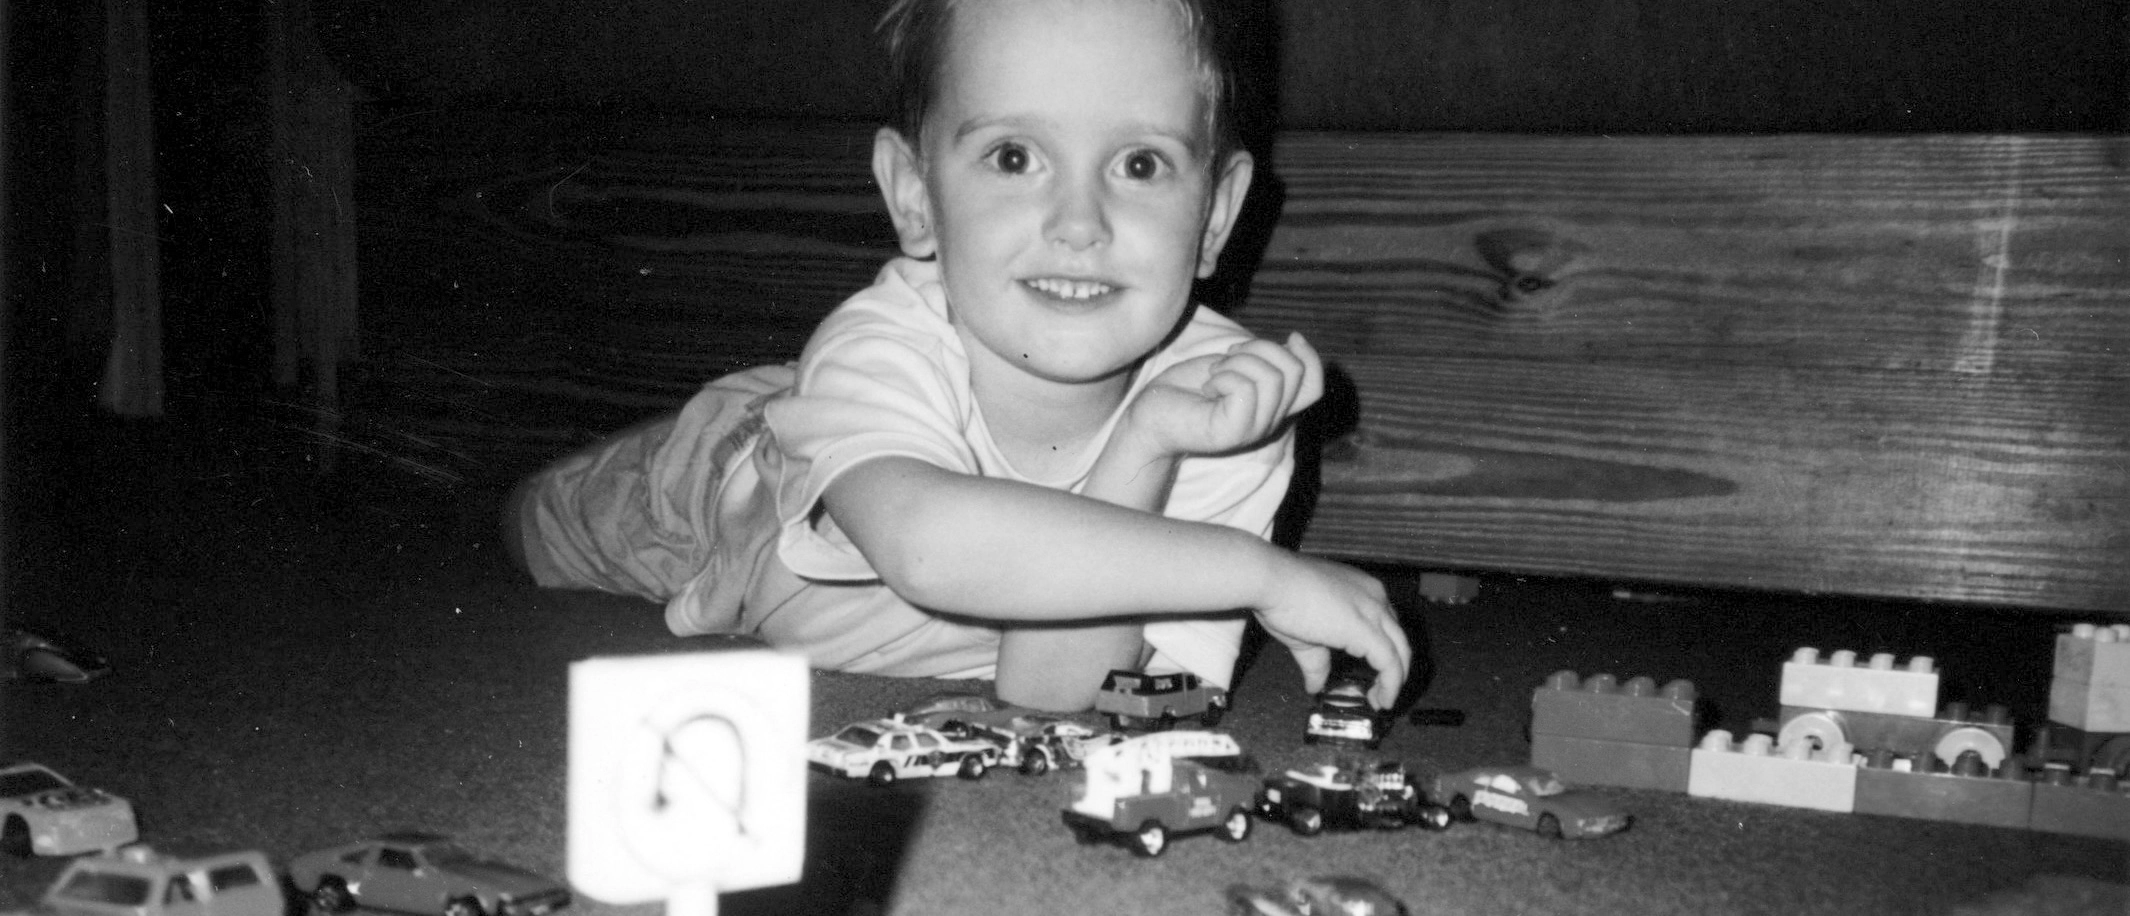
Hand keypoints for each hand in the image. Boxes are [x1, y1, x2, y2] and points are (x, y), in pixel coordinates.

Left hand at [1125, 332, 1324, 458]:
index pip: (1315, 386)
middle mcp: (1270, 422)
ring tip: (1214, 373)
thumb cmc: (1188, 388)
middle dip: (1259, 348)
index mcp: (1274, 407)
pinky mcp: (1233, 432)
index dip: (1310, 356)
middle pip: (1293, 371)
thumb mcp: (1235, 365)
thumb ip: (1265, 360)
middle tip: (1227, 357)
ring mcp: (1253, 430)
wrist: (1151, 414)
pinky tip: (1208, 386)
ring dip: (1237, 363)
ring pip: (1271, 378)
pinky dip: (1224, 376)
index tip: (1289, 337)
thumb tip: (1296, 342)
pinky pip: (1247, 389)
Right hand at [1253, 552, 1411, 708]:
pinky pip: (1389, 663)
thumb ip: (1316, 661)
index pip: (1386, 623)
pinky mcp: (1366, 630)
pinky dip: (1390, 684)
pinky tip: (1382, 699)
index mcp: (1362, 590)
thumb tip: (1314, 686)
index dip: (1385, 651)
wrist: (1270, 580)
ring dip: (1395, 680)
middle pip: (1399, 638)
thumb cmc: (1281, 596)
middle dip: (1395, 668)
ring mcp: (1373, 612)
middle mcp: (1375, 597)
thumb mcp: (1303, 635)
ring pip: (1400, 651)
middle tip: (1383, 692)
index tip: (1375, 673)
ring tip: (1383, 700)